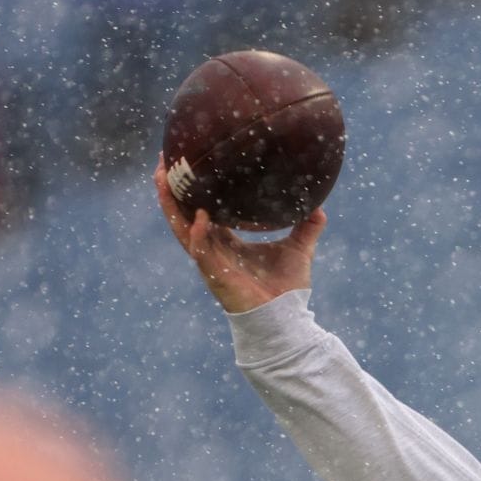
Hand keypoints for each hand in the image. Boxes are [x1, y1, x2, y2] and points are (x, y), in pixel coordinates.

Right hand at [155, 155, 326, 313]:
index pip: (203, 211)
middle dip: (170, 190)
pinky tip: (199, 216)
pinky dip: (198, 235)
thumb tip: (319, 205)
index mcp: (227, 243)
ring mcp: (211, 263)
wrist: (286, 319)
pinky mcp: (216, 277)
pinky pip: (202, 253)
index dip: (194, 191)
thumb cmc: (287, 289)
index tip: (188, 165)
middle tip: (161, 161)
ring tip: (162, 179)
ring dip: (170, 206)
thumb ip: (306, 227)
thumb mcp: (299, 249)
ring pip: (182, 230)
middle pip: (183, 215)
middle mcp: (214, 250)